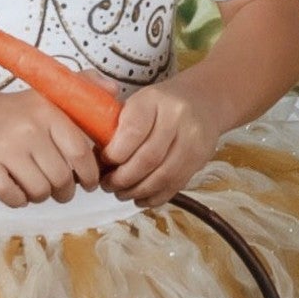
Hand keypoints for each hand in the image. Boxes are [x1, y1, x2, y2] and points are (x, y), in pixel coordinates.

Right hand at [0, 86, 103, 208]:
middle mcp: (28, 128)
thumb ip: (83, 86)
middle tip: (61, 188)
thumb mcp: (46, 93)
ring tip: (38, 185)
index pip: (80, 152)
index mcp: (47, 111)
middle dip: (65, 190)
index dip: (89, 174)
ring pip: (39, 191)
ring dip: (42, 196)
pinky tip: (18, 189)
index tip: (89, 181)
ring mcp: (5, 148)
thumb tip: (114, 91)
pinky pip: (12, 197)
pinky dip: (19, 200)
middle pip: (61, 178)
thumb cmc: (12, 110)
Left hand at [102, 76, 221, 205]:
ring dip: (136, 191)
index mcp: (155, 100)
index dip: (114, 154)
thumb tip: (94, 159)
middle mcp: (178, 118)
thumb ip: (117, 125)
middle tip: (108, 184)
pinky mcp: (201, 160)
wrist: (204, 100)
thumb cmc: (161, 104)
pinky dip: (154, 197)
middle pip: (147, 159)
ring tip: (121, 192)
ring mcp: (193, 141)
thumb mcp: (137, 102)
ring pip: (162, 177)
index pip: (132, 132)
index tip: (103, 161)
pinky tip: (140, 197)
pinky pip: (175, 186)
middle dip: (122, 178)